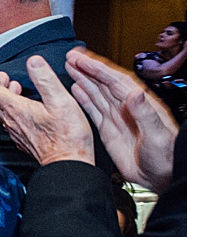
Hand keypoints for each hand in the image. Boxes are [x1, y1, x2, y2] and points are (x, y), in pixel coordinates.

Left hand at [0, 60, 95, 167]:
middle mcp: (12, 122)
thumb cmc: (68, 137)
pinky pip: (9, 123)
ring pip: (0, 112)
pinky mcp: (24, 142)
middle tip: (4, 78)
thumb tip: (34, 62)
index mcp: (16, 109)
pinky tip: (25, 110)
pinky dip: (11, 111)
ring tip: (16, 90)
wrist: (68, 166)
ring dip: (4, 98)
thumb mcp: (60, 101)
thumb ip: (45, 79)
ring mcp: (17, 133)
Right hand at [66, 49, 179, 191]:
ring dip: (83, 79)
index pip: (114, 80)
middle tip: (70, 57)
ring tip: (69, 67)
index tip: (82, 59)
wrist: (161, 180)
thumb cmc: (167, 157)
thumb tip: (135, 92)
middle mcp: (127, 108)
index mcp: (139, 104)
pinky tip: (75, 89)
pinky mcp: (109, 131)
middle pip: (103, 83)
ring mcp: (117, 118)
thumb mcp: (158, 135)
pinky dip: (83, 99)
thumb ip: (145, 114)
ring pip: (96, 93)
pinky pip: (93, 110)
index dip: (97, 68)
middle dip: (86, 69)